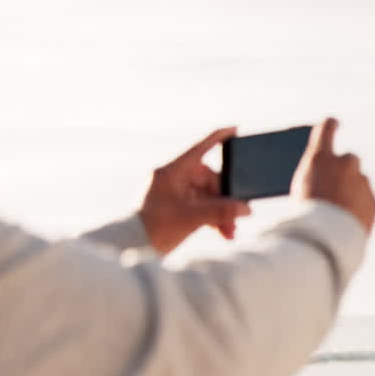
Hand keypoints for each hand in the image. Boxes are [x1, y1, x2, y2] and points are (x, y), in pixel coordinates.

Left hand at [139, 127, 251, 254]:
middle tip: (236, 220)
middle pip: (210, 181)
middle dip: (226, 201)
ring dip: (221, 214)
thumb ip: (221, 212)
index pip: (200, 148)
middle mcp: (173, 179)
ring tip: (230, 232)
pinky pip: (200, 208)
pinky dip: (212, 219)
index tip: (235, 129)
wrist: (129, 246)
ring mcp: (174, 194)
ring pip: (207, 198)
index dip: (218, 138)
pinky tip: (222, 233)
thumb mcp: (191, 218)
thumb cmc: (153, 227)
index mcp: (172, 172)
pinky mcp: (175, 208)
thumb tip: (246, 209)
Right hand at [290, 117, 374, 232]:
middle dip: (343, 170)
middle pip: (348, 159)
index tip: (335, 123)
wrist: (327, 239)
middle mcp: (345, 163)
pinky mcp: (373, 201)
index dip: (330, 125)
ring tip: (337, 213)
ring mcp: (362, 182)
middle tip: (334, 187)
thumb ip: (317, 176)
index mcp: (320, 157)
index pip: (327, 128)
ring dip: (351, 193)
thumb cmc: (305, 215)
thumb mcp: (301, 189)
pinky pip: (365, 201)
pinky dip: (358, 209)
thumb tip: (327, 177)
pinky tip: (346, 222)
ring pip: (358, 183)